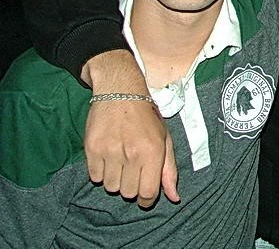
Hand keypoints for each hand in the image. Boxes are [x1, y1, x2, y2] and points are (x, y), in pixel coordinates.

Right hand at [83, 50, 178, 207]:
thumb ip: (169, 170)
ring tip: (121, 160)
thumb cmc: (146, 116)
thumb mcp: (165, 139)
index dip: (147, 199)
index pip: (148, 193)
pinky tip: (108, 155)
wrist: (120, 91)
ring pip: (110, 187)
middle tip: (133, 169)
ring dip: (116, 179)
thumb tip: (174, 197)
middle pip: (128, 193)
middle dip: (132, 186)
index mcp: (153, 151)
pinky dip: (101, 171)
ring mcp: (110, 151)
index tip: (145, 195)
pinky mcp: (91, 149)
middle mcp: (131, 153)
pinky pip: (94, 177)